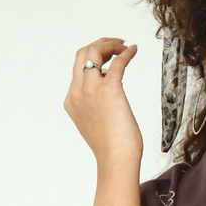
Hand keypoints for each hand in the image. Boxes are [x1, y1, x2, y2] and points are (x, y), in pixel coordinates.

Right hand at [64, 38, 141, 167]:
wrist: (116, 160)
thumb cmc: (112, 148)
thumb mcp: (96, 124)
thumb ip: (96, 107)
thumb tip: (109, 96)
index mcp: (71, 100)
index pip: (78, 69)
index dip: (93, 58)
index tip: (109, 57)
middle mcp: (77, 92)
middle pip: (82, 54)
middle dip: (99, 44)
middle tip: (116, 45)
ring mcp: (91, 90)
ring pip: (94, 52)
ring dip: (110, 45)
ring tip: (124, 46)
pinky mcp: (109, 90)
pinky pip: (117, 63)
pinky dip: (126, 53)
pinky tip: (134, 50)